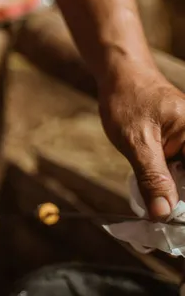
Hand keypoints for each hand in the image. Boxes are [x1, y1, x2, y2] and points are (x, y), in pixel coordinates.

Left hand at [99, 62, 184, 219]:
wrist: (121, 75)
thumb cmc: (128, 101)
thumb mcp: (137, 142)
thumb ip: (152, 177)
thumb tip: (163, 213)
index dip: (184, 205)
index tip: (173, 225)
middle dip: (179, 203)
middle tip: (160, 220)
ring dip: (173, 197)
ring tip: (158, 212)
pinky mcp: (183, 147)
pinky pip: (180, 173)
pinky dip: (168, 186)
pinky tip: (155, 196)